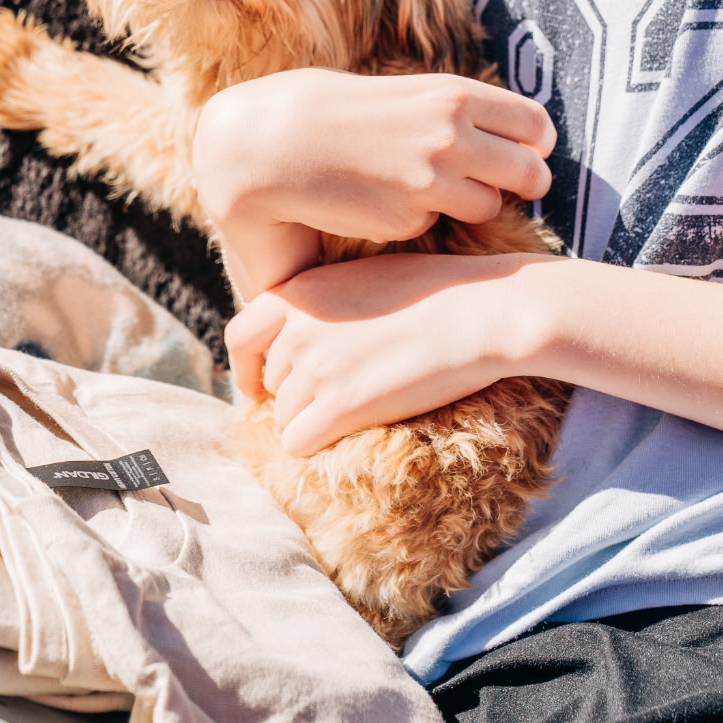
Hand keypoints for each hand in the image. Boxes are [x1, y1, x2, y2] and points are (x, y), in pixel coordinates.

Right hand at [193, 68, 555, 298]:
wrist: (262, 146)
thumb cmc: (322, 113)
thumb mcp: (399, 93)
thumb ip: (443, 112)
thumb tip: (485, 134)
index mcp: (451, 95)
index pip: (533, 123)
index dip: (535, 144)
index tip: (528, 152)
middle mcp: (451, 134)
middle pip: (530, 171)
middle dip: (526, 184)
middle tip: (508, 188)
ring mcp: (433, 180)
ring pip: (489, 206)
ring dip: (472, 207)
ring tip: (434, 197)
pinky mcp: (407, 219)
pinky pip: (436, 226)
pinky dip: (423, 223)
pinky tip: (388, 209)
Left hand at [226, 249, 546, 454]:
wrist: (482, 312)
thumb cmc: (439, 292)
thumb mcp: (365, 278)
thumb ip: (323, 304)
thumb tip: (300, 338)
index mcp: (300, 290)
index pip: (240, 335)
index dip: (245, 367)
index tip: (258, 385)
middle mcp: (297, 327)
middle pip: (271, 385)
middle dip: (298, 398)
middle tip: (341, 398)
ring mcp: (315, 367)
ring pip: (285, 418)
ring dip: (315, 422)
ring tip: (363, 406)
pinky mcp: (338, 406)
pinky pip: (299, 444)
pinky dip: (320, 444)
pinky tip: (354, 430)